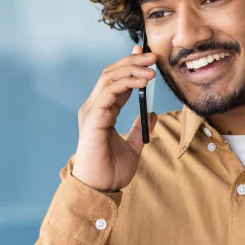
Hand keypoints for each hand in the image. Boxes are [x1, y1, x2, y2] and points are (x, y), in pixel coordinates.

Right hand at [71, 45, 157, 192]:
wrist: (101, 189)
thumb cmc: (111, 171)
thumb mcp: (133, 146)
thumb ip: (140, 129)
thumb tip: (152, 114)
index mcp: (101, 112)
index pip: (115, 81)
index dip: (130, 66)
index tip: (147, 56)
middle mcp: (94, 108)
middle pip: (111, 74)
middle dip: (132, 61)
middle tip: (153, 55)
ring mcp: (91, 112)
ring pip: (109, 78)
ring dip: (132, 69)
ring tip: (152, 68)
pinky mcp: (93, 118)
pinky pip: (109, 92)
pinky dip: (127, 83)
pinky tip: (142, 81)